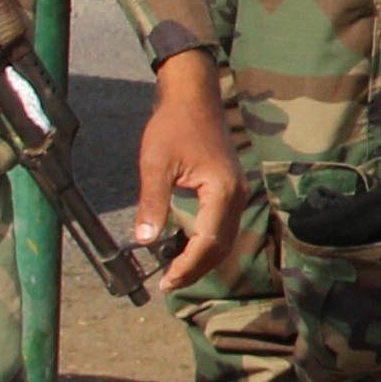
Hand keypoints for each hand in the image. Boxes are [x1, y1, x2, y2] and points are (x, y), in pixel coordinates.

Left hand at [128, 51, 242, 289]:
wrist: (194, 97)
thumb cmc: (174, 125)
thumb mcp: (155, 164)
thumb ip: (152, 204)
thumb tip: (143, 241)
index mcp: (221, 190)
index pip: (208, 241)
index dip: (187, 266)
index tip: (165, 282)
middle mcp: (236, 195)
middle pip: (221, 246)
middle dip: (195, 269)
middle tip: (167, 284)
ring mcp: (237, 192)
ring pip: (224, 239)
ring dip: (202, 259)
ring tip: (174, 272)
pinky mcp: (230, 189)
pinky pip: (222, 226)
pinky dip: (206, 243)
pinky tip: (184, 247)